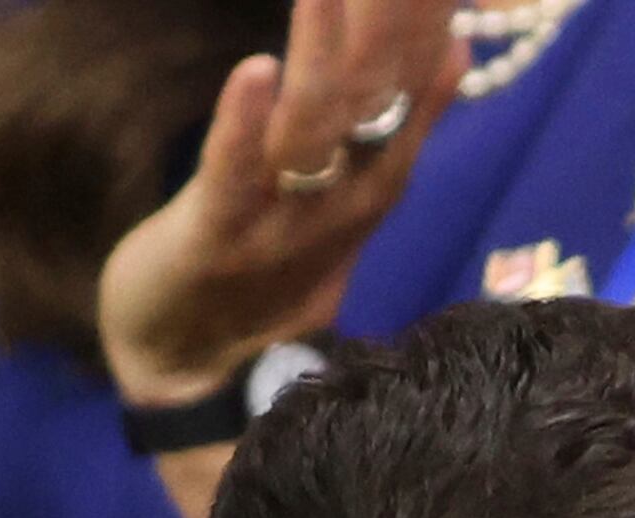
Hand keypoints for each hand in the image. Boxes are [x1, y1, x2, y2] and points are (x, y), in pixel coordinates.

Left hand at [91, 0, 466, 408]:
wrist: (188, 367)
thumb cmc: (259, 267)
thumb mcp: (338, 196)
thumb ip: (390, 128)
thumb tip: (445, 43)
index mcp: (372, 186)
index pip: (411, 90)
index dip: (425, 28)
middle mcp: (341, 203)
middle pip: (375, 103)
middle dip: (387, 27)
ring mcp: (281, 222)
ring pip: (311, 132)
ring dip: (321, 58)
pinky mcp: (215, 236)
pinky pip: (234, 172)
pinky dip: (245, 121)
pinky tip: (256, 69)